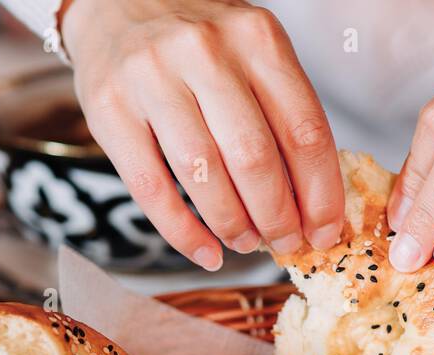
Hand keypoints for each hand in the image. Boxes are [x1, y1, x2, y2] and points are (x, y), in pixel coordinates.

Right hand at [60, 0, 343, 269]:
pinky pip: (151, 189)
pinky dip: (184, 234)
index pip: (304, 131)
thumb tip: (313, 204)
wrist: (116, 2)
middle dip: (278, 218)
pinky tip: (206, 252)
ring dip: (233, 226)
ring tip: (246, 242)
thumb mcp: (252, 53)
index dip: (321, 195)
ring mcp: (151, 78)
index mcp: (256, 39)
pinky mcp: (108, 109)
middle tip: (285, 244)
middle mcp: (205, 52)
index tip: (325, 232)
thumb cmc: (199, 43)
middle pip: (254, 159)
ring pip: (203, 177)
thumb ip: (282, 113)